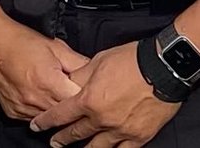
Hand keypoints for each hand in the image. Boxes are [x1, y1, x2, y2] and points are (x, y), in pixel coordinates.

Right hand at [0, 16, 88, 118]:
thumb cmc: (20, 41)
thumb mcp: (55, 46)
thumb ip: (78, 62)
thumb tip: (94, 73)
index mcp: (49, 82)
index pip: (79, 102)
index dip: (86, 96)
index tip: (89, 93)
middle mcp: (35, 99)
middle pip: (65, 114)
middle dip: (72, 105)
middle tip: (71, 92)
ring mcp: (23, 108)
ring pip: (50, 119)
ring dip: (55, 108)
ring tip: (53, 91)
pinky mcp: (13, 112)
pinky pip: (33, 118)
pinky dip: (39, 110)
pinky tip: (38, 95)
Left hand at [29, 41, 179, 146]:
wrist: (162, 68)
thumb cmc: (129, 61)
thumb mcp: (96, 63)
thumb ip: (79, 76)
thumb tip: (68, 82)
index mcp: (88, 100)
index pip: (61, 115)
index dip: (46, 122)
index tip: (37, 126)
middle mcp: (102, 119)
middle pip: (77, 133)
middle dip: (63, 139)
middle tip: (54, 143)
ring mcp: (121, 130)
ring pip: (98, 147)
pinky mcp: (139, 136)